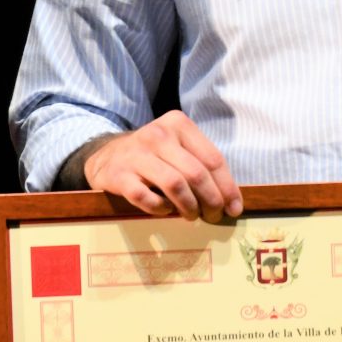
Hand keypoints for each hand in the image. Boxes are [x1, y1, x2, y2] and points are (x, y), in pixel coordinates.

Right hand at [82, 109, 243, 221]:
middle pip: (196, 174)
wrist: (107, 156)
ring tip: (192, 216)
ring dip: (189, 207)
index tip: (234, 209)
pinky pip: (146, 197)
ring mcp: (137, 154)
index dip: (227, 187)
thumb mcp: (178, 148)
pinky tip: (165, 209)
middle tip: (213, 217)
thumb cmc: (153, 156)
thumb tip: (231, 202)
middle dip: (211, 201)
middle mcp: (158, 135)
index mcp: (178, 124)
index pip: (213, 159)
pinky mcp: (119, 174)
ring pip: (175, 184)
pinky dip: (160, 208)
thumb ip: (202, 165)